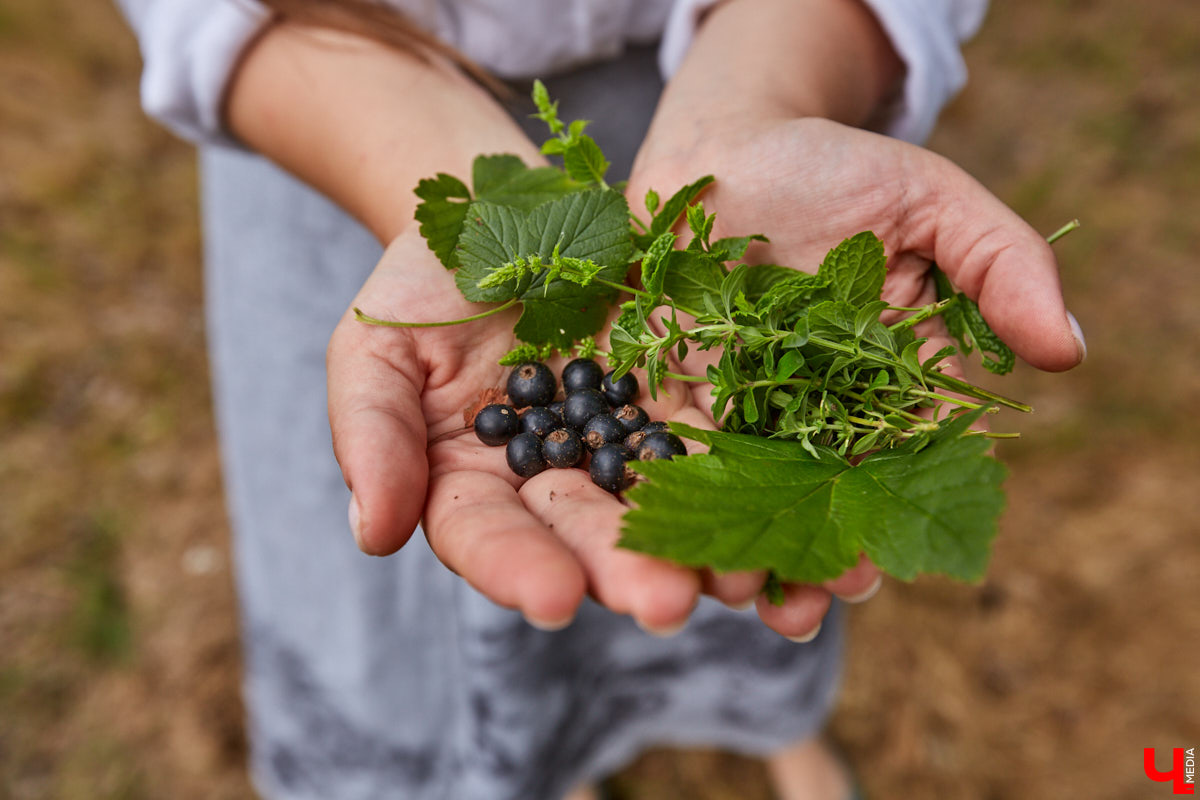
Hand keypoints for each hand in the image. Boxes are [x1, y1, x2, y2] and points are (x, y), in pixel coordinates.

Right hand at [328, 230, 860, 636]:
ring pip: (669, 504)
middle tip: (666, 603)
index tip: (554, 598)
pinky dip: (760, 476)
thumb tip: (372, 535)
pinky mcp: (689, 402)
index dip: (519, 569)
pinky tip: (798, 510)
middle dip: (628, 569)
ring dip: (710, 547)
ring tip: (750, 578)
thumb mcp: (376, 348)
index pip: (489, 538)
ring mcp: (630, 444)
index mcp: (476, 485)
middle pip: (591, 534)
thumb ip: (373, 435)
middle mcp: (559, 483)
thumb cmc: (425, 283)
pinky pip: (727, 440)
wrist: (506, 214)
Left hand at [625, 116, 1085, 630]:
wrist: (729, 141)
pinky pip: (651, 437)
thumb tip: (1068, 351)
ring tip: (723, 587)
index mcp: (870, 386)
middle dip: (802, 553)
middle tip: (797, 604)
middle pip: (802, 494)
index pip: (883, 465)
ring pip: (726, 485)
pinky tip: (648, 524)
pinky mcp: (655, 380)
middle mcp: (796, 408)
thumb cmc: (838, 168)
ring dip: (725, 540)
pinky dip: (650, 480)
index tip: (873, 566)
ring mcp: (722, 400)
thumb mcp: (932, 202)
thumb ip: (1001, 266)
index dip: (882, 518)